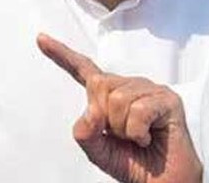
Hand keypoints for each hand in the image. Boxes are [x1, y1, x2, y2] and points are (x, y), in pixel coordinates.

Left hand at [37, 34, 201, 182]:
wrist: (163, 181)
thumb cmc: (133, 163)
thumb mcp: (97, 151)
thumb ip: (85, 132)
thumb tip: (92, 111)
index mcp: (110, 95)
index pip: (83, 71)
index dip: (62, 55)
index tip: (41, 39)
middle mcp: (130, 86)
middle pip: (99, 84)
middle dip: (105, 118)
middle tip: (122, 136)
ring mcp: (150, 90)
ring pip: (118, 99)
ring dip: (123, 129)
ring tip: (139, 138)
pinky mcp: (167, 100)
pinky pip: (139, 111)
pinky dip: (138, 133)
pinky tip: (149, 137)